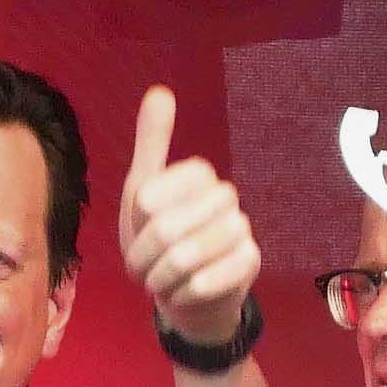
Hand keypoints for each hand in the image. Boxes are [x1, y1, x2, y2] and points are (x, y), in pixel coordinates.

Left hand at [119, 87, 261, 348]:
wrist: (188, 295)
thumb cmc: (159, 242)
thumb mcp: (143, 194)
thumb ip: (151, 144)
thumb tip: (160, 91)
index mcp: (198, 174)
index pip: (149, 198)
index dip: (136, 227)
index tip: (137, 236)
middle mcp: (225, 196)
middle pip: (166, 229)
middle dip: (145, 259)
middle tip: (144, 270)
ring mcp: (241, 229)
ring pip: (187, 255)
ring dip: (162, 279)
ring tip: (160, 284)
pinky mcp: (250, 262)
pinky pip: (208, 279)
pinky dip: (184, 294)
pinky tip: (181, 294)